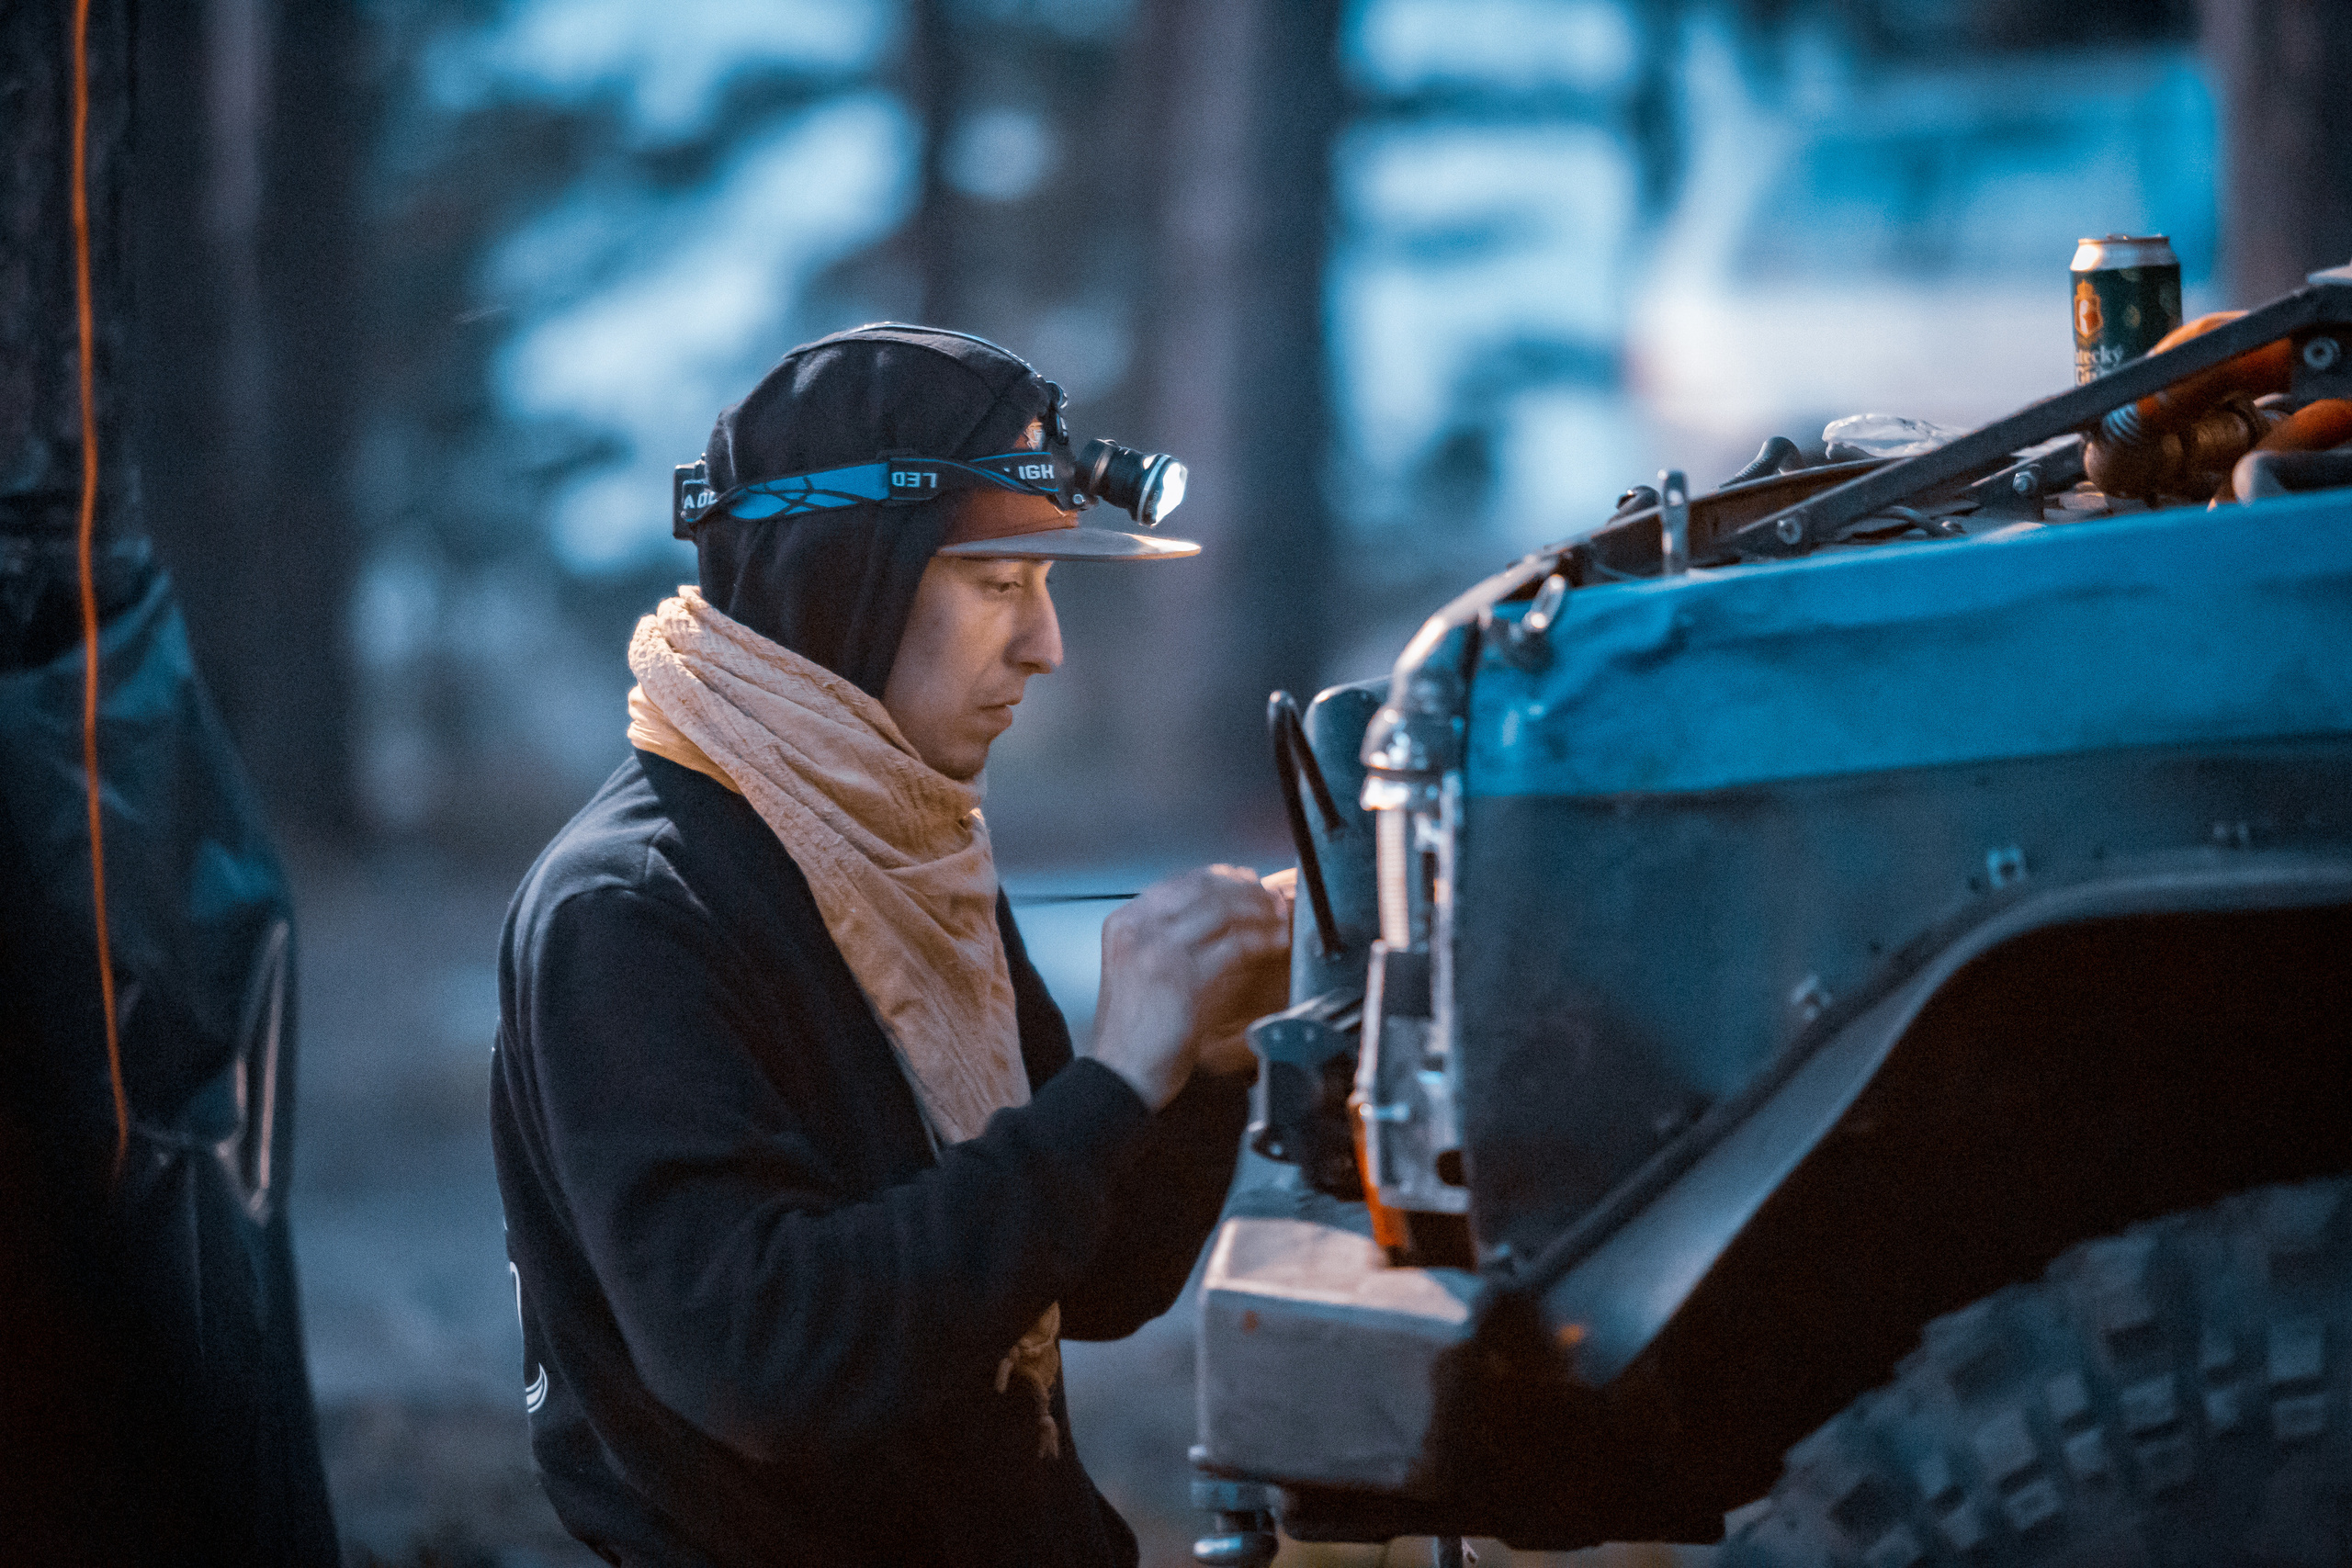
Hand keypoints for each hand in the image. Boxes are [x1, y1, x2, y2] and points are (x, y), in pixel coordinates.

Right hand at [1086, 865, 1291, 1110]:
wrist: (1121, 1072)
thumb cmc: (1134, 1029)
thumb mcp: (1137, 967)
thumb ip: (1167, 936)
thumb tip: (1219, 912)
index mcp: (1125, 922)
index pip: (1180, 880)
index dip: (1221, 876)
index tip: (1246, 880)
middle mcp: (1139, 929)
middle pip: (1205, 889)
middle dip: (1246, 889)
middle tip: (1271, 897)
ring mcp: (1160, 951)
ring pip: (1224, 911)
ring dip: (1259, 911)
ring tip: (1279, 917)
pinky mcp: (1186, 977)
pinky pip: (1235, 945)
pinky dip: (1262, 940)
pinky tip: (1274, 943)